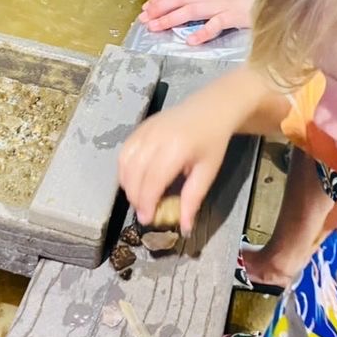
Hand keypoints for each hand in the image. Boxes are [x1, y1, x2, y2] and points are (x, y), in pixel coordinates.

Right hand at [119, 92, 236, 234]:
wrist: (211, 108)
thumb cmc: (212, 141)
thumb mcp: (207, 172)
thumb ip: (193, 200)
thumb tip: (184, 228)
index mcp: (175, 148)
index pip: (152, 181)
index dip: (146, 202)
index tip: (147, 219)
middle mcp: (155, 138)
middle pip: (135, 174)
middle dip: (135, 198)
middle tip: (144, 212)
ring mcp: (145, 130)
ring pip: (124, 163)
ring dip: (127, 185)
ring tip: (139, 199)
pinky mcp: (140, 127)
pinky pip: (124, 152)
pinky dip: (124, 170)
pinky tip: (133, 181)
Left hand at [140, 0, 254, 43]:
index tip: (147, 7)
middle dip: (158, 9)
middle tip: (144, 19)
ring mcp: (220, 4)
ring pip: (190, 10)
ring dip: (171, 19)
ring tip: (156, 27)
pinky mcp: (233, 15)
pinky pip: (215, 24)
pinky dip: (202, 32)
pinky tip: (190, 41)